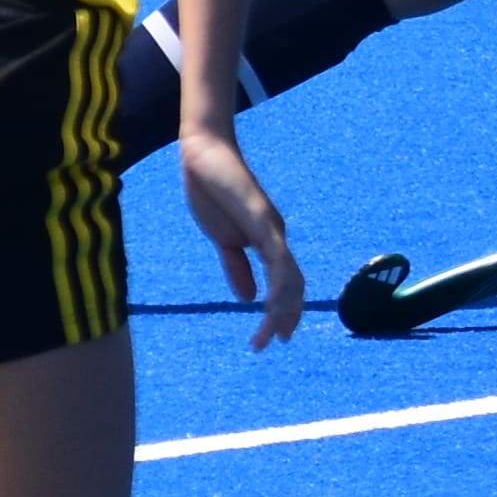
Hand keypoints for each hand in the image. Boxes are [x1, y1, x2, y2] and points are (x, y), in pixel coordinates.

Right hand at [184, 125, 305, 348]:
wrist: (202, 154)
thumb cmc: (212, 191)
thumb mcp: (223, 240)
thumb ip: (236, 268)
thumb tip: (249, 299)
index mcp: (268, 242)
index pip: (286, 284)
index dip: (285, 311)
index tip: (276, 337)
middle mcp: (277, 236)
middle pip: (294, 285)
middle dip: (287, 316)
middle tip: (275, 342)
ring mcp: (272, 226)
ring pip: (289, 276)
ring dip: (281, 309)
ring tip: (267, 333)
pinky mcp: (261, 217)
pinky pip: (276, 255)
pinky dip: (278, 283)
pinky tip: (270, 303)